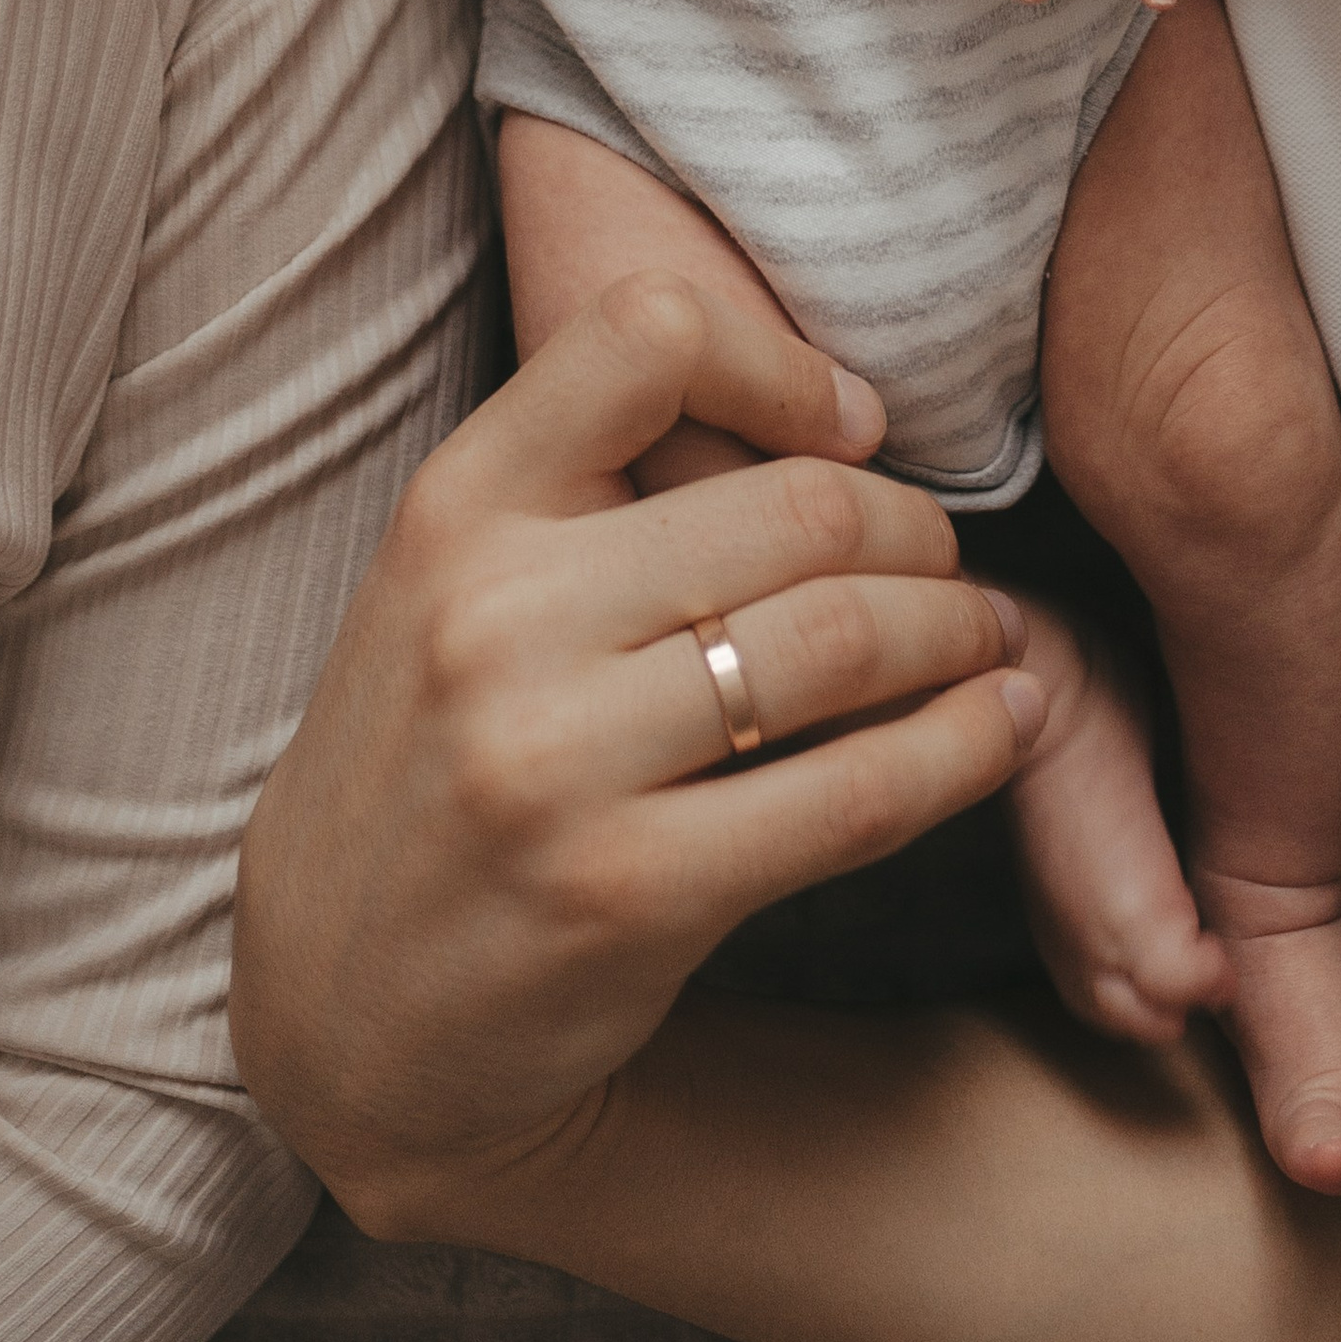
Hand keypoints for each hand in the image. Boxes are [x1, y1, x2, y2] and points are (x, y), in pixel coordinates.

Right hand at [229, 275, 1042, 1236]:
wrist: (339, 1004)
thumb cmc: (433, 760)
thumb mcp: (450, 583)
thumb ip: (586, 490)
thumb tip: (834, 425)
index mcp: (456, 508)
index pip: (648, 337)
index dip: (785, 365)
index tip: (854, 426)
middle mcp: (495, 616)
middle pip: (795, 508)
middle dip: (914, 530)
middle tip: (948, 563)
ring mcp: (555, 760)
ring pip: (840, 640)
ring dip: (956, 629)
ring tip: (985, 638)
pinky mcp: (628, 893)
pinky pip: (854, 794)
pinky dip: (961, 750)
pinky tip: (1001, 729)